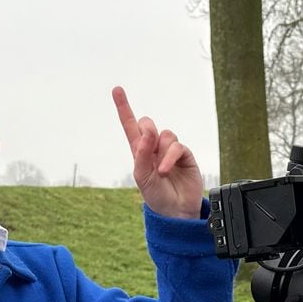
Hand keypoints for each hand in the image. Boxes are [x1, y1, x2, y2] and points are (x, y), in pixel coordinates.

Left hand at [113, 86, 203, 218]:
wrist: (175, 212)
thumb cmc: (156, 196)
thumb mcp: (141, 176)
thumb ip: (142, 152)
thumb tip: (149, 130)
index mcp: (139, 152)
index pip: (130, 126)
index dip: (124, 107)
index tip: (117, 90)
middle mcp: (154, 148)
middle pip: (148, 124)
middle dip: (147, 132)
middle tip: (149, 148)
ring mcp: (170, 151)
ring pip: (165, 134)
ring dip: (161, 151)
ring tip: (160, 171)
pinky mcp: (185, 156)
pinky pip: (177, 146)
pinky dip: (170, 157)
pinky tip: (165, 170)